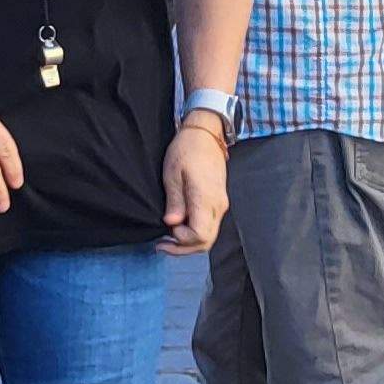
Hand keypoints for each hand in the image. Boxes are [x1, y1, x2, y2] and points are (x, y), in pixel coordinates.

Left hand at [159, 119, 230, 254]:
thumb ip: (175, 200)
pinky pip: (209, 225)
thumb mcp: (173, 173)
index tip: (166, 230)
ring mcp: (221, 205)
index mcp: (206, 199)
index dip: (182, 240)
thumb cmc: (187, 150)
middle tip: (162, 244)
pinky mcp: (219, 202)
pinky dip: (195, 232)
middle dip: (184, 248)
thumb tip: (171, 222)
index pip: (200, 235)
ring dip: (189, 242)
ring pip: (209, 236)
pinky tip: (179, 225)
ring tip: (168, 236)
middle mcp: (218, 206)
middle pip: (206, 242)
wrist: (206, 134)